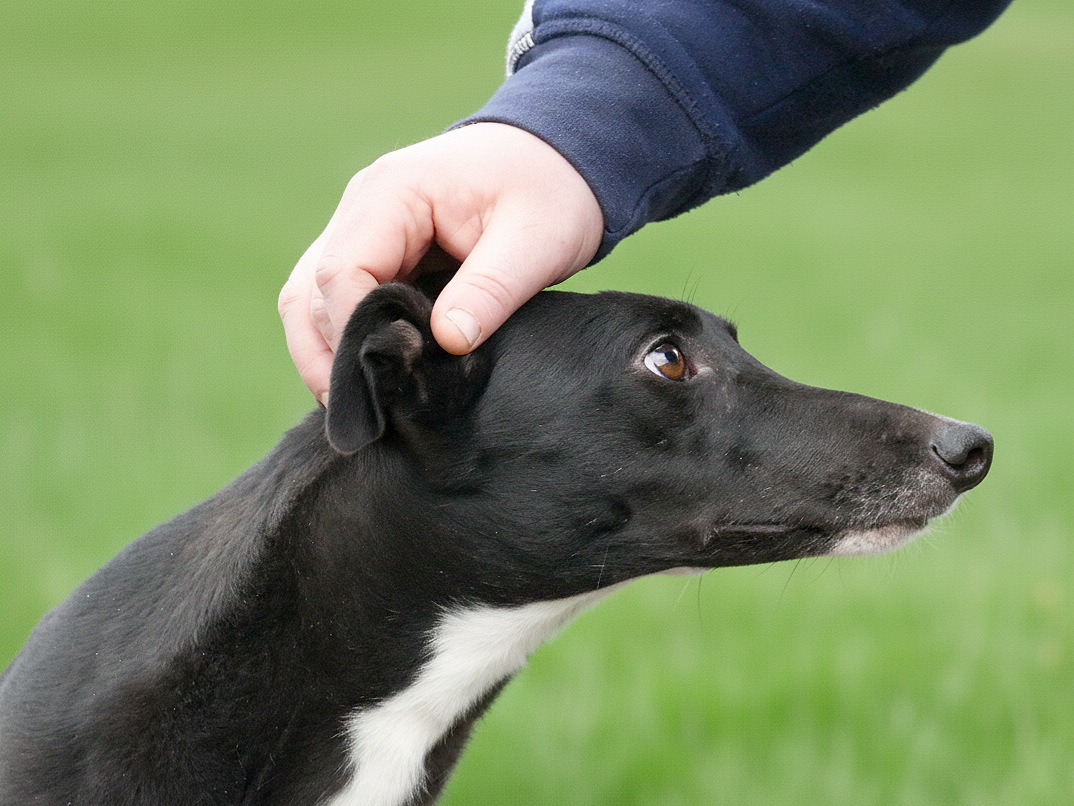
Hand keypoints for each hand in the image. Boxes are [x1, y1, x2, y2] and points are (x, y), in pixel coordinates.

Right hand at [278, 122, 603, 405]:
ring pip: (309, 300)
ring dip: (324, 354)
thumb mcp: (535, 240)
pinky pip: (335, 302)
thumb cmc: (549, 191)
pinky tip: (368, 382)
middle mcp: (362, 207)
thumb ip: (490, 289)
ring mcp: (362, 229)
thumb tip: (447, 341)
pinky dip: (342, 342)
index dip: (355, 334)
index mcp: (393, 192)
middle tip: (364, 416)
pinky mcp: (375, 253)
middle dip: (332, 355)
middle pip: (312, 291)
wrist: (557, 159)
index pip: (342, 272)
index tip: (388, 382)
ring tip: (354, 410)